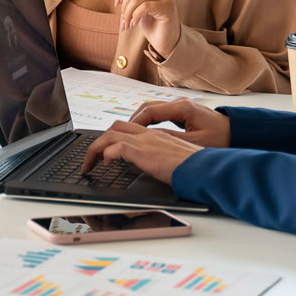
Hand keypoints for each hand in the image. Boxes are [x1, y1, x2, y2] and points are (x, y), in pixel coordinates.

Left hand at [80, 122, 203, 184]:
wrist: (206, 168)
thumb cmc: (195, 167)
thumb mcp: (175, 159)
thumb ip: (161, 157)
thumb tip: (151, 165)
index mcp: (157, 135)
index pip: (128, 128)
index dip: (112, 137)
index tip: (104, 151)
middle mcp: (149, 134)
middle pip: (115, 127)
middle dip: (98, 141)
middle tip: (91, 158)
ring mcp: (146, 141)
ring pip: (110, 135)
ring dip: (95, 149)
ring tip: (90, 164)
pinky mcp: (144, 152)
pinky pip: (117, 147)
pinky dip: (107, 154)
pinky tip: (106, 164)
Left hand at [116, 0, 179, 55]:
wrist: (165, 41)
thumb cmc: (152, 23)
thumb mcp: (138, 5)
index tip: (117, 3)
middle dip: (125, 4)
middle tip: (123, 18)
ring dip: (128, 12)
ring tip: (127, 23)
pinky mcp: (168, 7)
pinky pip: (144, 7)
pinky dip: (135, 16)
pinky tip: (134, 24)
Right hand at [129, 99, 231, 147]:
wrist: (238, 133)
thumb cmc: (221, 138)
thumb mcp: (195, 142)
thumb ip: (171, 139)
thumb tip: (148, 140)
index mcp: (182, 107)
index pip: (150, 111)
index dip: (135, 123)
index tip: (125, 134)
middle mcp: (179, 103)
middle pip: (147, 107)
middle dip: (133, 120)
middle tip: (121, 134)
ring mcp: (179, 106)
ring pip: (152, 109)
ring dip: (139, 121)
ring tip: (129, 134)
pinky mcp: (181, 112)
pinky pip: (159, 114)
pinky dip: (148, 122)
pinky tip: (143, 133)